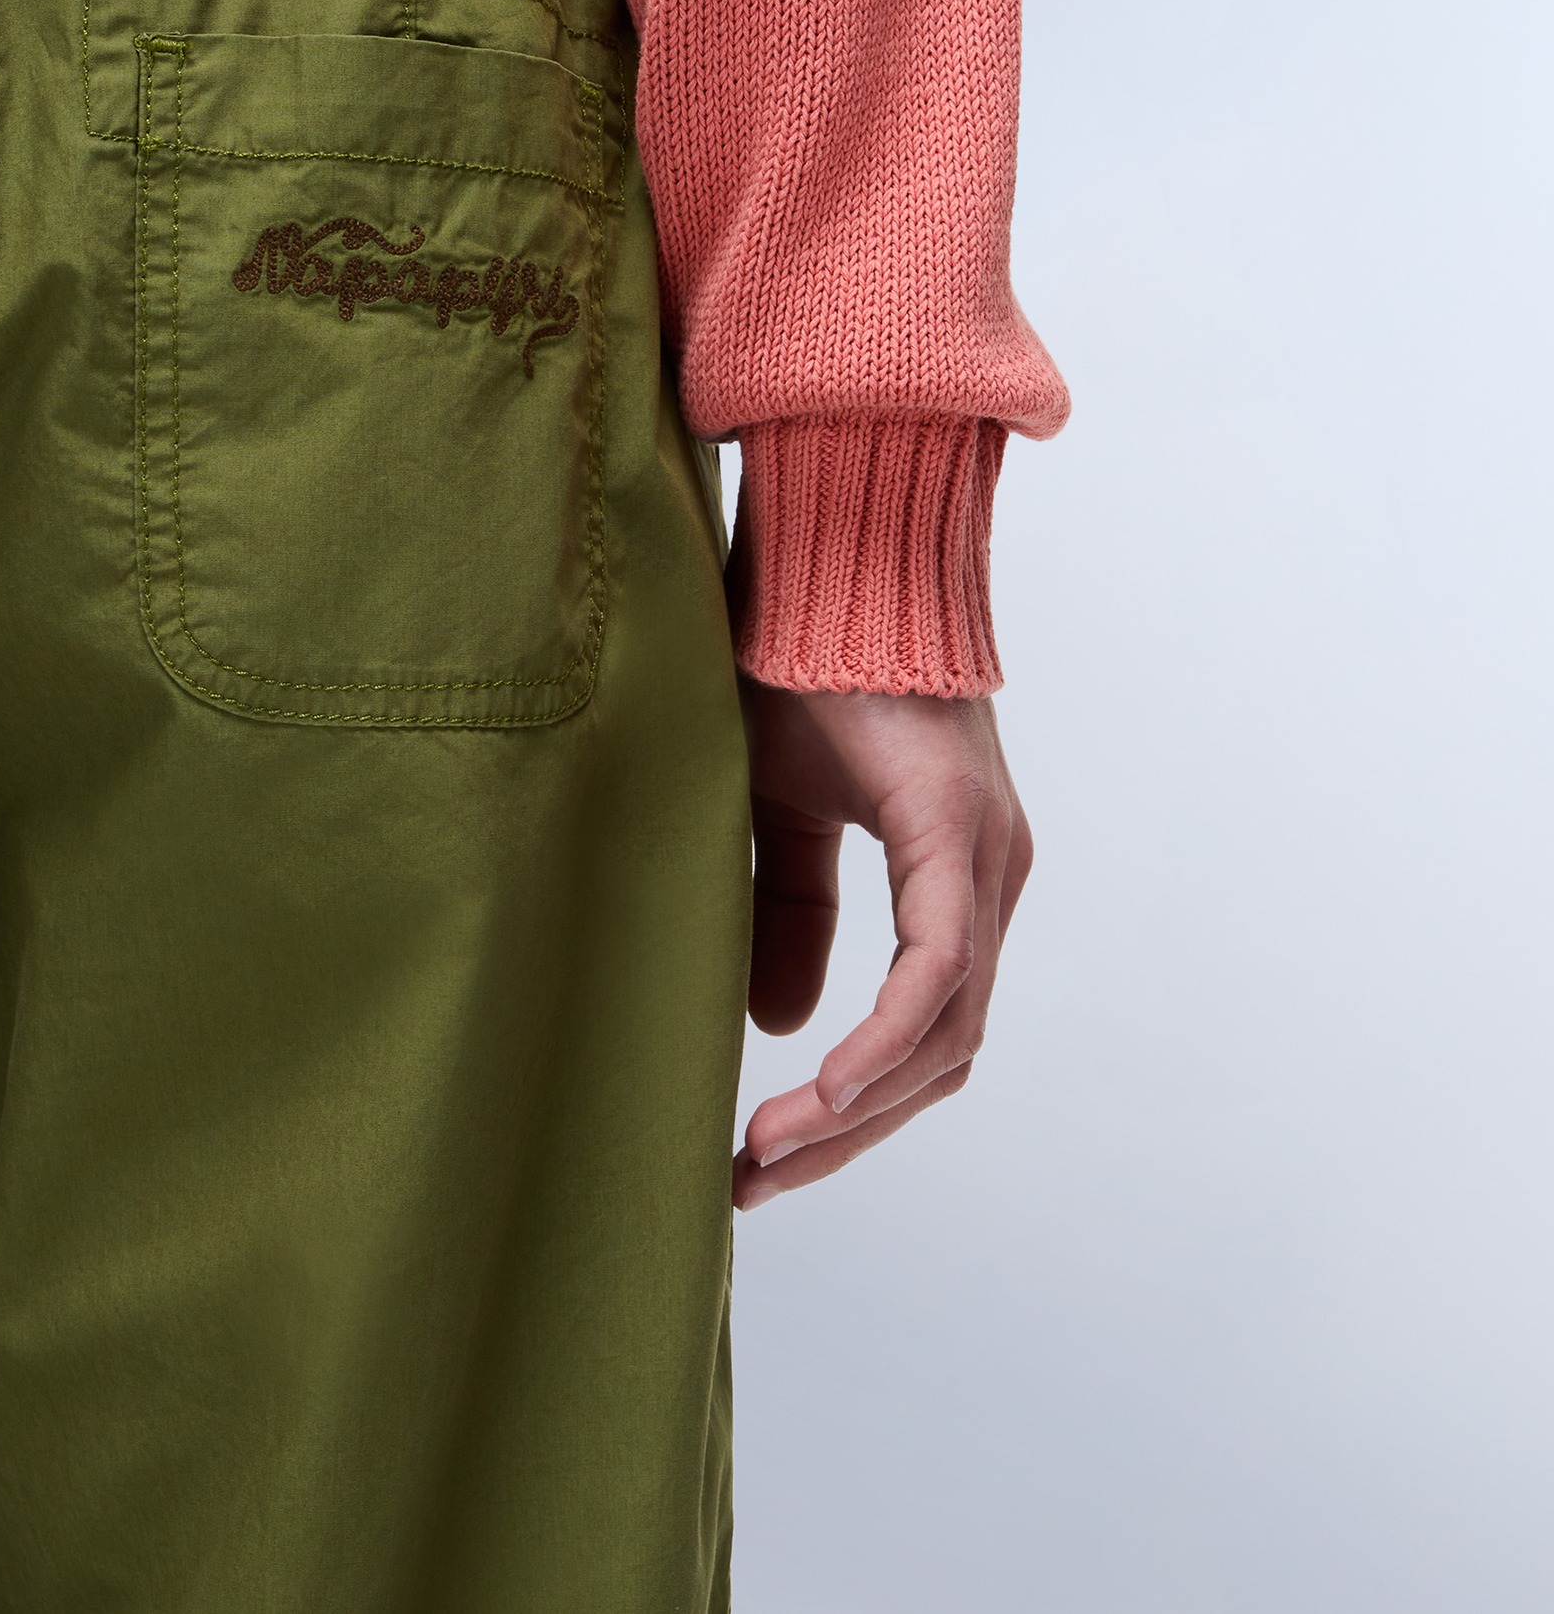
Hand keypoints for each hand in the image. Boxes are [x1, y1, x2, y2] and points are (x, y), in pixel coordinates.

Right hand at [732, 680, 1031, 1209]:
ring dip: (858, 1108)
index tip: (766, 1159)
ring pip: (948, 1032)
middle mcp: (987, 874)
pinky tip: (821, 1089)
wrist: (821, 560)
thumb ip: (788, 912)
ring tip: (765, 1155)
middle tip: (754, 1182)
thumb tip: (785, 1028)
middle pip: (943, 1055)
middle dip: (849, 1135)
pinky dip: (883, 1043)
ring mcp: (985, 857)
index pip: (927, 1031)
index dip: (855, 1109)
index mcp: (954, 872)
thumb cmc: (797, 667)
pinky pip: (937, 972)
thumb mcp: (776, 812)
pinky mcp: (959, 832)